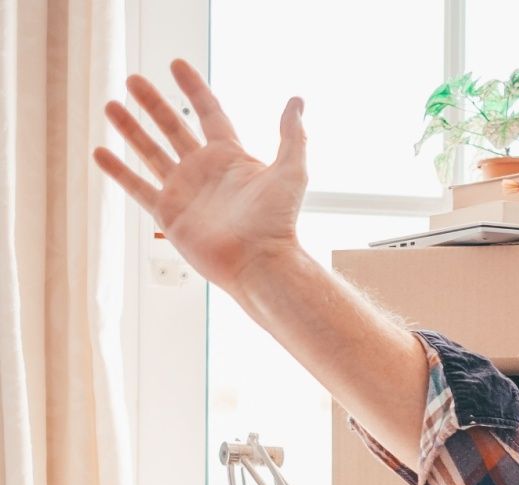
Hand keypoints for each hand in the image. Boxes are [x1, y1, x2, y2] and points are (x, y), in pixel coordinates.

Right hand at [92, 59, 307, 294]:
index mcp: (231, 158)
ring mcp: (185, 191)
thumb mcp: (292, 171)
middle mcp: (205, 171)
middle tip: (133, 79)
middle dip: (154, 103)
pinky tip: (100, 153)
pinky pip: (137, 187)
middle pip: (174, 127)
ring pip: (151, 151)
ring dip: (130, 129)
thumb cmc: (278, 222)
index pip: (209, 113)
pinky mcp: (169, 214)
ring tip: (111, 105)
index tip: (176, 64)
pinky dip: (117, 170)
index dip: (193, 88)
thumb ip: (292, 136)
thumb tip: (296, 101)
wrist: (259, 263)